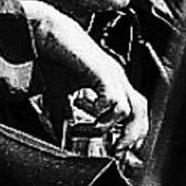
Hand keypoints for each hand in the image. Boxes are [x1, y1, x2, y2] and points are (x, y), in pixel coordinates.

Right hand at [20, 0, 150, 152]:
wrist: (44, 33)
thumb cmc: (54, 61)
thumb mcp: (59, 97)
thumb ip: (64, 118)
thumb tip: (62, 142)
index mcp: (112, 86)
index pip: (135, 113)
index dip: (130, 135)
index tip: (117, 152)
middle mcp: (117, 80)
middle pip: (141, 112)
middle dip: (131, 136)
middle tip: (113, 150)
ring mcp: (112, 74)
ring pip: (132, 108)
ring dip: (112, 127)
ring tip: (92, 131)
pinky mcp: (101, 70)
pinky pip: (114, 97)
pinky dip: (104, 112)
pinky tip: (90, 114)